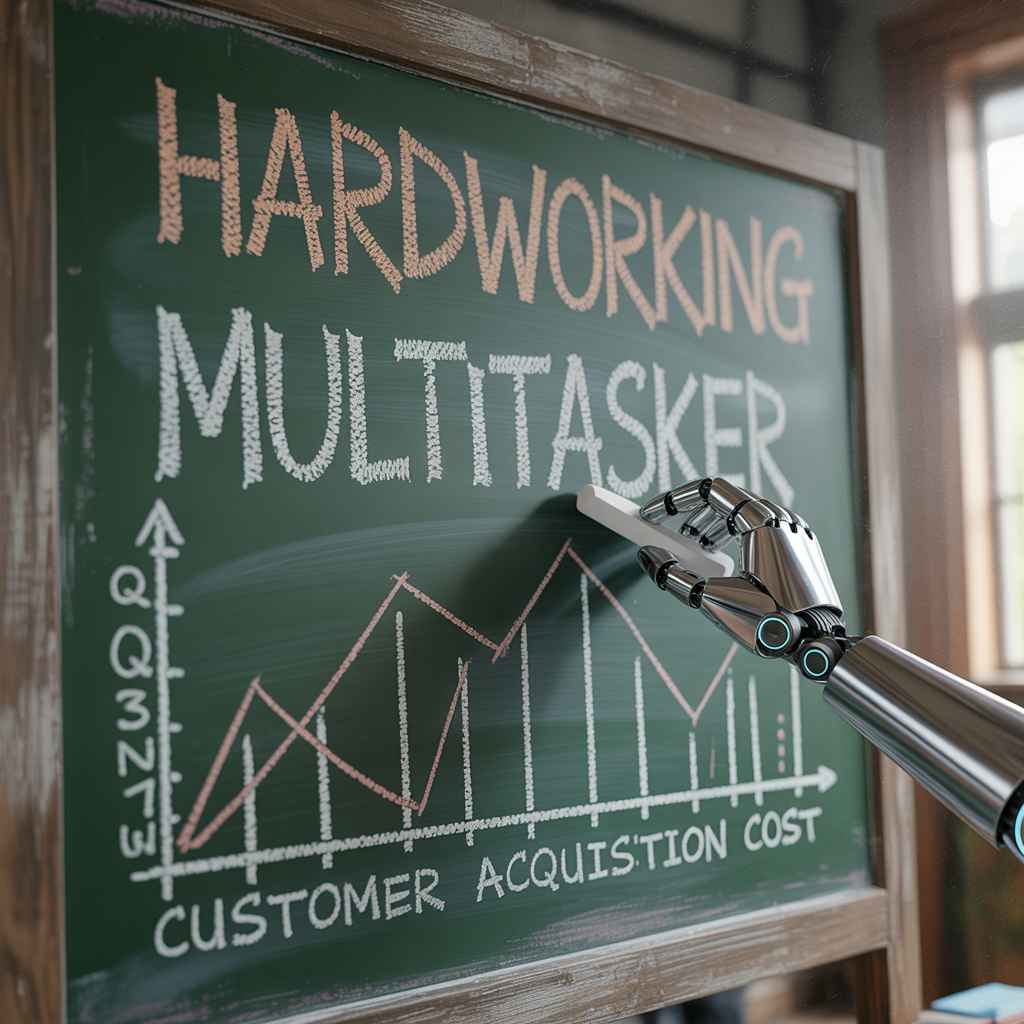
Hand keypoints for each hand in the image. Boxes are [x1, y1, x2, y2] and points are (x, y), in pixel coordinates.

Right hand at [637, 478, 848, 679]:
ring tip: (699, 548)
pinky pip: (766, 525)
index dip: (676, 500)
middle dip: (695, 513)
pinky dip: (739, 533)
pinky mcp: (804, 547)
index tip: (653, 514)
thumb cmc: (769, 623)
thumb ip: (672, 575)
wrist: (817, 647)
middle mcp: (783, 520)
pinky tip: (729, 557)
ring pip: (749, 511)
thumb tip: (648, 556)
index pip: (711, 490)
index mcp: (763, 523)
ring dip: (716, 524)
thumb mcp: (711, 599)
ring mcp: (797, 531)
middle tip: (672, 534)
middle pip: (729, 498)